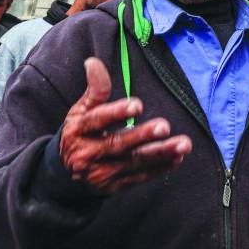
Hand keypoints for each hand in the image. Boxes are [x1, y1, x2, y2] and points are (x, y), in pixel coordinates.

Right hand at [59, 58, 192, 193]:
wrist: (64, 175)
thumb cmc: (80, 134)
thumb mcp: (81, 111)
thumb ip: (94, 90)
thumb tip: (94, 62)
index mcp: (79, 130)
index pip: (97, 120)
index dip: (116, 112)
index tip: (137, 105)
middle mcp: (88, 153)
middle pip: (118, 144)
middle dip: (142, 136)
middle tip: (164, 126)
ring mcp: (101, 173)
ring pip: (134, 162)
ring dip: (161, 153)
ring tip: (183, 144)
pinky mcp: (114, 186)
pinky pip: (140, 177)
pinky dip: (160, 168)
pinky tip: (177, 158)